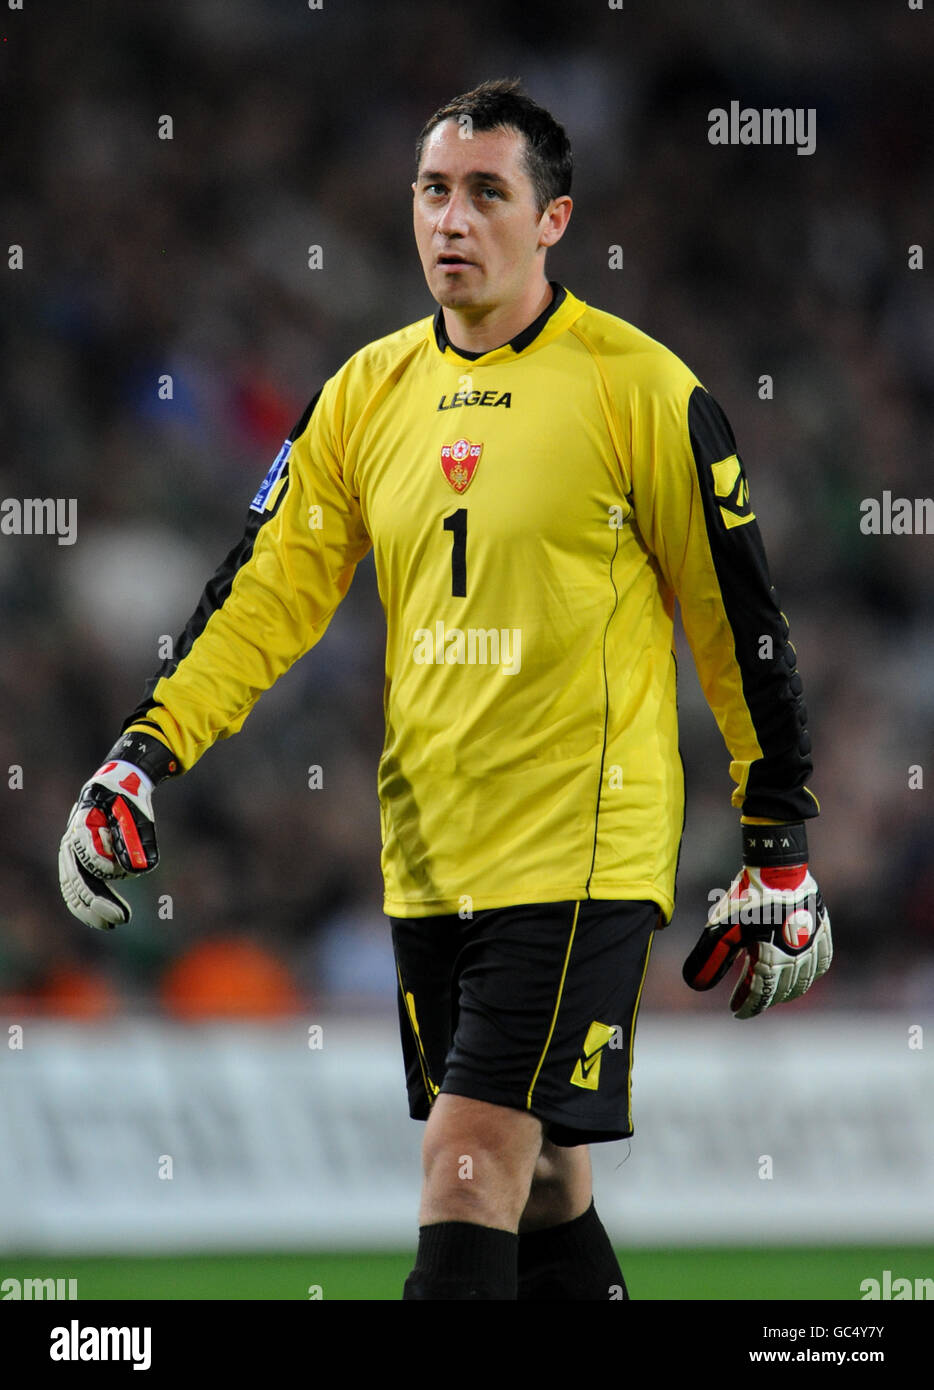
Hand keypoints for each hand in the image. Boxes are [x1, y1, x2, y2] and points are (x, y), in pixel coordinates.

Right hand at [59, 758, 158, 929]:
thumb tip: (138, 869)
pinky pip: (75, 890)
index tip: (131, 873)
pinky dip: (84, 907)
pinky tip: (101, 921)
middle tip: (120, 919)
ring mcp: (71, 855)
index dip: (109, 867)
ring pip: (73, 889)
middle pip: (78, 879)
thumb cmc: (126, 800)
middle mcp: (71, 842)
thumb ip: (134, 838)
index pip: (91, 856)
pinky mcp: (76, 864)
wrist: (113, 790)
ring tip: (111, 925)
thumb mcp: (135, 813)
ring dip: (90, 910)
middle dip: (98, 902)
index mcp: (83, 825)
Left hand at [682, 824, 831, 1018]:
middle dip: (764, 998)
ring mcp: (813, 944)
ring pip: (804, 979)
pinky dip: (812, 972)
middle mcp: (797, 957)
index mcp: (772, 960)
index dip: (748, 1006)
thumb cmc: (747, 898)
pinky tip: (803, 973)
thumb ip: (710, 957)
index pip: (760, 995)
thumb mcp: (722, 928)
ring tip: (773, 990)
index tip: (737, 1012)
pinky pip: (822, 960)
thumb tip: (695, 984)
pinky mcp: (822, 930)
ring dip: (788, 990)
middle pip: (782, 990)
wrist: (776, 868)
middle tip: (748, 999)